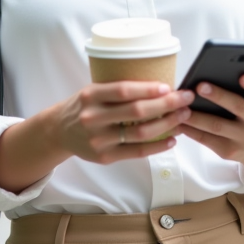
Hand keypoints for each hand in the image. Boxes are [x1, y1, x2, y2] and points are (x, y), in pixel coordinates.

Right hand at [50, 82, 193, 164]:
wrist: (58, 131)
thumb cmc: (84, 106)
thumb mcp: (92, 91)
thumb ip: (117, 90)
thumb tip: (159, 86)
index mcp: (90, 95)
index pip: (123, 90)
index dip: (148, 89)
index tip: (169, 86)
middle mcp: (93, 118)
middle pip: (136, 112)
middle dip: (166, 104)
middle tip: (185, 99)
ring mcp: (99, 139)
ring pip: (140, 133)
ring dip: (166, 125)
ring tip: (183, 117)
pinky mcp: (105, 157)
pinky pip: (137, 152)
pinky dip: (157, 146)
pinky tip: (172, 139)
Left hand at [179, 75, 243, 163]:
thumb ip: (243, 90)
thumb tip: (213, 73)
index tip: (243, 76)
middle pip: (238, 107)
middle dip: (218, 96)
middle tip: (200, 86)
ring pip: (217, 126)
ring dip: (197, 116)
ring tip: (181, 105)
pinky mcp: (229, 152)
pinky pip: (207, 140)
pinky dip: (191, 130)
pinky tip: (179, 121)